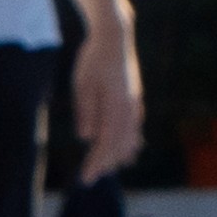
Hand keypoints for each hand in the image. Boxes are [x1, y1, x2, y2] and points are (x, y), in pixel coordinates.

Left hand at [74, 28, 143, 172]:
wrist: (114, 37)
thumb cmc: (93, 60)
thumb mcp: (82, 85)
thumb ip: (86, 111)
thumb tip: (87, 137)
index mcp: (116, 105)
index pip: (106, 142)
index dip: (96, 162)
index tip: (86, 178)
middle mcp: (129, 106)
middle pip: (119, 142)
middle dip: (106, 162)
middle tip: (91, 179)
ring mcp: (134, 101)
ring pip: (129, 134)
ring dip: (120, 153)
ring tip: (113, 168)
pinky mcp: (134, 96)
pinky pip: (134, 124)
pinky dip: (131, 138)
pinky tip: (132, 147)